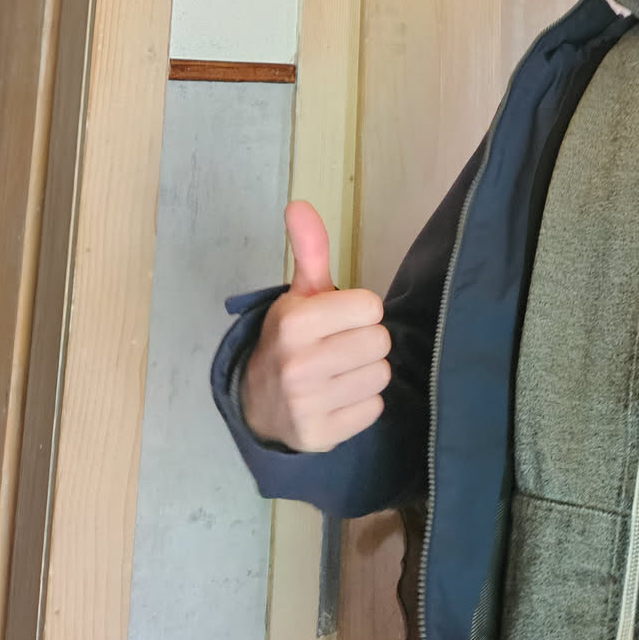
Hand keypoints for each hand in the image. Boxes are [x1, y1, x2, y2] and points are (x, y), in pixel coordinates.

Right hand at [239, 201, 391, 451]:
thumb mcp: (299, 294)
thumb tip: (300, 203)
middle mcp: (299, 364)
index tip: (337, 320)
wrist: (257, 401)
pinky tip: (336, 398)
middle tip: (339, 347)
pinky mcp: (319, 435)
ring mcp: (307, 404)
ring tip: (337, 372)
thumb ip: (309, 249)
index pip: (372, 308)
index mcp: (295, 322)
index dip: (358, 312)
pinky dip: (361, 405)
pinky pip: (373, 410)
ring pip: (381, 376)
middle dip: (364, 342)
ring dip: (365, 374)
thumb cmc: (290, 340)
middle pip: (381, 343)